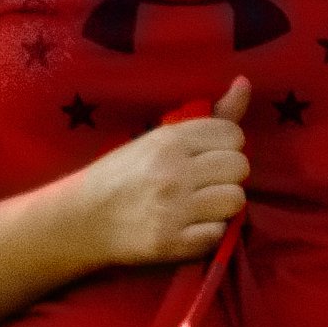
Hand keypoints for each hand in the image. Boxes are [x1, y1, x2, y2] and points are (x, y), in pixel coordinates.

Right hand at [67, 80, 250, 267]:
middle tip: (203, 183)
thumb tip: (245, 83)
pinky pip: (219, 233)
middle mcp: (174, 172)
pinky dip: (208, 232)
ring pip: (235, 200)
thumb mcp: (158, 138)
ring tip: (199, 205)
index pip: (232, 135)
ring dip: (221, 204)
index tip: (204, 157)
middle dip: (226, 175)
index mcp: (169, 140)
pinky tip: (189, 227)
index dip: (224, 147)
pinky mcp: (173, 243)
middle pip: (240, 167)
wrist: (82, 220)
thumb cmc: (121, 175)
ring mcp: (174, 210)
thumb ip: (209, 116)